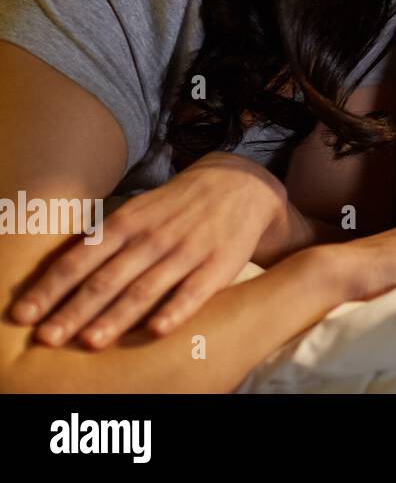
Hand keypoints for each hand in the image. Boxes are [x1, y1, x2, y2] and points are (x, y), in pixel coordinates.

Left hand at [11, 152, 287, 348]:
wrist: (240, 184)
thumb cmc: (176, 208)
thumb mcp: (136, 211)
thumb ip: (103, 241)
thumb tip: (57, 277)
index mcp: (127, 223)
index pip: (79, 260)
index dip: (50, 288)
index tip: (24, 315)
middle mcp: (153, 237)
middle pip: (107, 279)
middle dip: (74, 310)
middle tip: (47, 337)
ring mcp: (187, 250)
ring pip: (146, 288)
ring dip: (116, 316)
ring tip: (90, 341)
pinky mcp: (220, 264)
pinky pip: (195, 291)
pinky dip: (175, 310)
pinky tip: (158, 330)